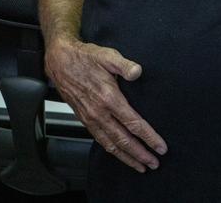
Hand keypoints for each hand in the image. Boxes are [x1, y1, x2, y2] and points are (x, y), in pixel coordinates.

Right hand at [44, 37, 164, 172]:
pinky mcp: (84, 119)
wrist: (59, 61)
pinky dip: (112, 150)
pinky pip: (100, 140)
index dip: (149, 137)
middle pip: (124, 140)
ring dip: (127, 157)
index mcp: (108, 97)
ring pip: (111, 144)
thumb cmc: (83, 58)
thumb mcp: (106, 55)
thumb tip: (138, 72)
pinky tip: (119, 153)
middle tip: (155, 163)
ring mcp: (91, 118)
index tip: (160, 147)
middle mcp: (99, 112)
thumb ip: (124, 65)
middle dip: (141, 154)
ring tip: (140, 166)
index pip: (133, 123)